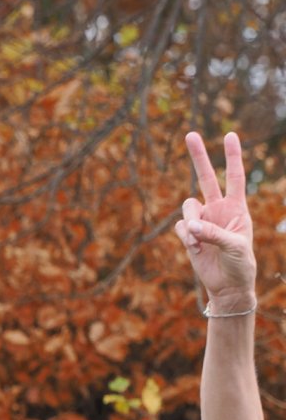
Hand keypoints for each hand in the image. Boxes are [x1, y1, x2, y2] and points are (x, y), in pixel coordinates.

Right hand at [176, 131, 256, 310]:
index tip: (229, 135)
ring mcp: (202, 221)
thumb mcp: (234, 246)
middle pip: (206, 177)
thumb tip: (189, 226)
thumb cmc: (240, 264)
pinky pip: (180, 227)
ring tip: (198, 241)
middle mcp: (217, 210)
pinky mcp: (188, 235)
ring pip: (188, 207)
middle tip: (190, 134)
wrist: (227, 285)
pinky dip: (185, 237)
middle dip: (198, 156)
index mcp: (236, 208)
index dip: (232, 156)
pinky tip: (194, 248)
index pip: (234, 177)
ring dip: (191, 223)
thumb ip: (212, 233)